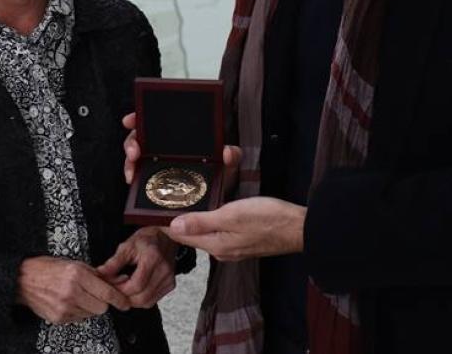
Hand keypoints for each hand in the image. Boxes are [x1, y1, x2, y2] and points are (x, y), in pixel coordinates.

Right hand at [16, 256, 130, 324]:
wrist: (24, 279)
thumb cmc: (49, 268)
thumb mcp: (76, 264)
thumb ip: (99, 274)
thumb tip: (120, 280)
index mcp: (78, 275)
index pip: (107, 293)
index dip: (120, 299)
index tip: (126, 303)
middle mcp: (71, 292)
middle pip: (102, 307)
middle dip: (102, 302)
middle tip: (95, 294)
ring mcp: (64, 307)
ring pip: (91, 314)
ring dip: (90, 307)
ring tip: (78, 295)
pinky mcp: (58, 318)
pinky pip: (79, 318)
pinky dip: (78, 312)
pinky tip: (69, 301)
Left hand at [95, 227, 177, 307]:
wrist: (164, 238)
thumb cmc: (145, 241)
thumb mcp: (126, 247)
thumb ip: (113, 263)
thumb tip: (100, 274)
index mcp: (152, 258)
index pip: (136, 285)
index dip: (120, 289)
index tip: (111, 285)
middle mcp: (163, 270)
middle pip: (141, 297)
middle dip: (124, 297)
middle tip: (115, 289)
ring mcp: (169, 279)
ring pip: (146, 302)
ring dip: (132, 300)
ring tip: (124, 289)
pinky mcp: (170, 285)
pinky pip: (152, 301)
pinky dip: (141, 299)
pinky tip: (135, 290)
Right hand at [121, 112, 243, 184]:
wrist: (217, 197)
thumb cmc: (220, 174)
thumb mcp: (228, 163)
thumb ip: (232, 156)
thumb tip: (227, 152)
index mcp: (180, 135)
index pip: (157, 119)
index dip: (140, 116)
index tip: (130, 119)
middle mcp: (164, 145)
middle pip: (140, 136)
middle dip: (131, 141)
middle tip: (134, 151)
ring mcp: (156, 160)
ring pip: (134, 154)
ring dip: (128, 160)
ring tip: (132, 169)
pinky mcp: (153, 177)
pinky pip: (137, 173)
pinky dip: (132, 174)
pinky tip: (132, 179)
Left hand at [166, 197, 304, 261]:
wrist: (299, 228)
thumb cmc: (268, 219)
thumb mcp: (231, 215)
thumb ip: (202, 221)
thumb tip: (173, 225)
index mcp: (216, 245)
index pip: (181, 235)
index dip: (166, 222)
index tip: (153, 208)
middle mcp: (221, 250)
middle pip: (192, 234)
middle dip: (179, 218)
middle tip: (166, 200)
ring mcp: (233, 247)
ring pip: (205, 232)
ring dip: (194, 218)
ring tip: (183, 201)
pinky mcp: (243, 241)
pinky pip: (218, 230)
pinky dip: (210, 219)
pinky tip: (210, 208)